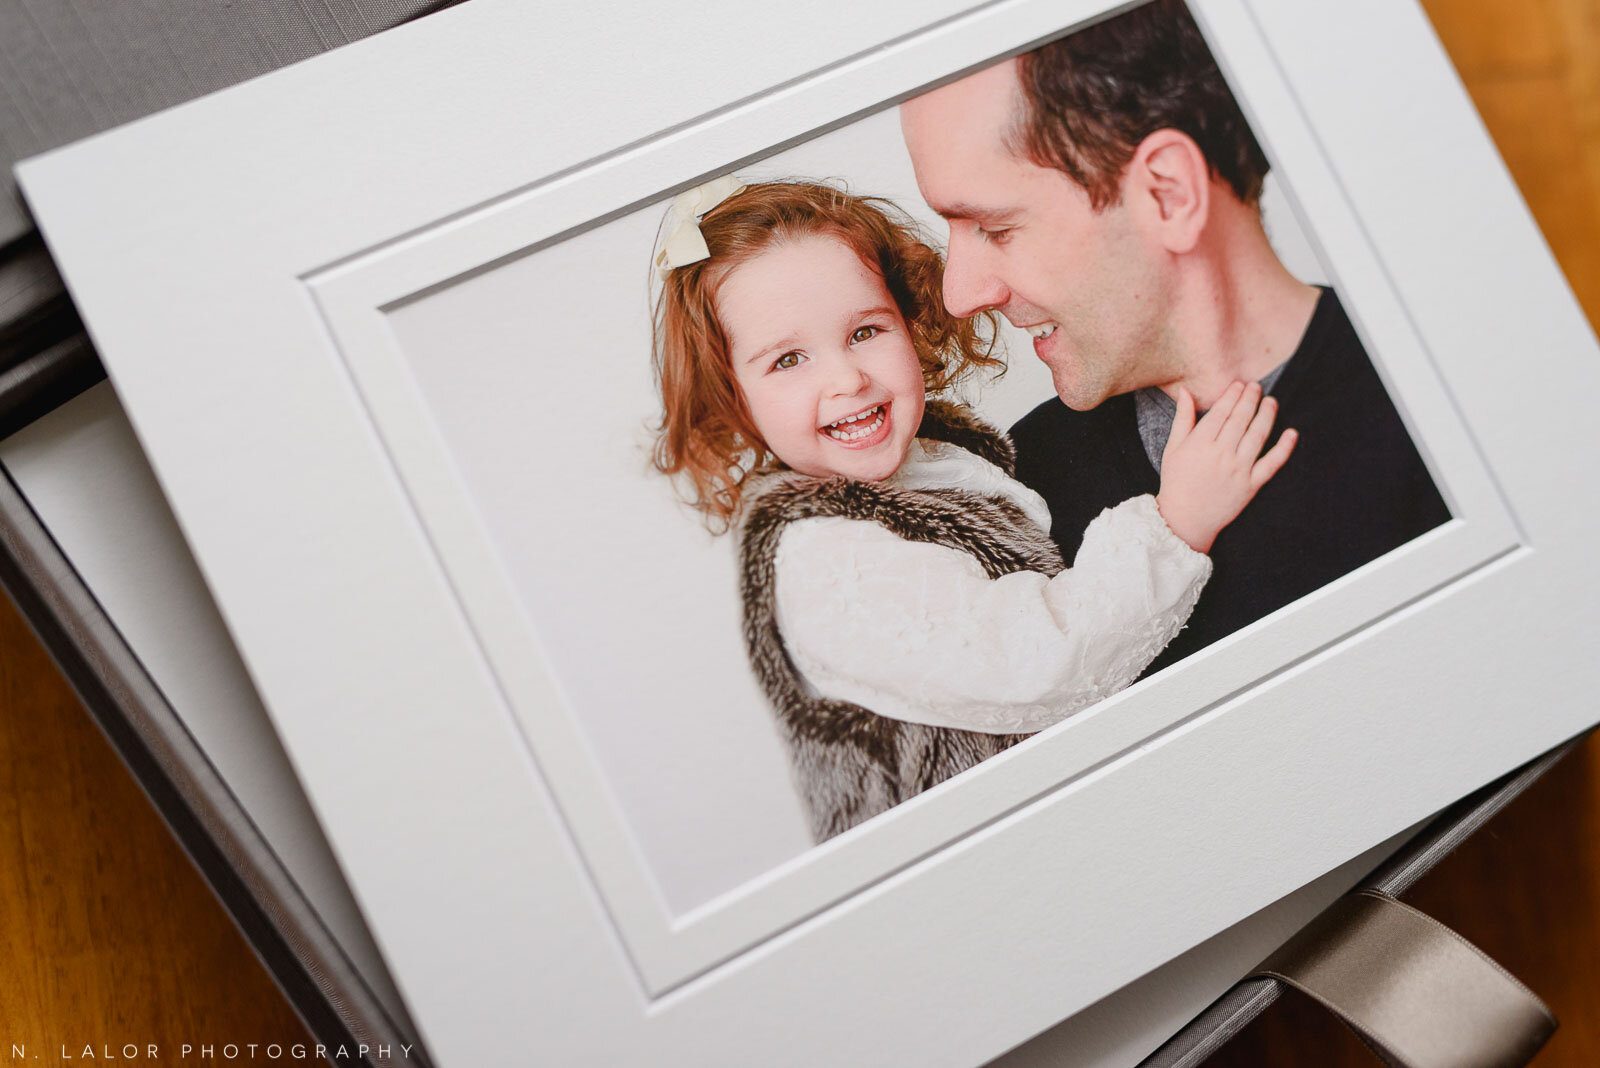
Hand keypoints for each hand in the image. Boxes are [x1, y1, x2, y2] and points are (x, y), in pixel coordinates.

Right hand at [1155, 382, 1296, 553]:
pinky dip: (1284, 448)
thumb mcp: (1173, 448)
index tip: (1239, 384)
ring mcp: (1238, 470)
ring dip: (1267, 415)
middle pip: (1241, 419)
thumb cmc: (1176, 481)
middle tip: (1256, 387)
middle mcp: (1221, 454)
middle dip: (1251, 399)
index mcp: (1200, 443)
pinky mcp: (1251, 485)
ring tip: (1271, 402)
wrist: (1185, 519)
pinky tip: (1291, 433)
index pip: (1221, 411)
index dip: (1232, 395)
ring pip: (1258, 435)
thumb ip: (1182, 418)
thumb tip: (1186, 391)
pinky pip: (1272, 464)